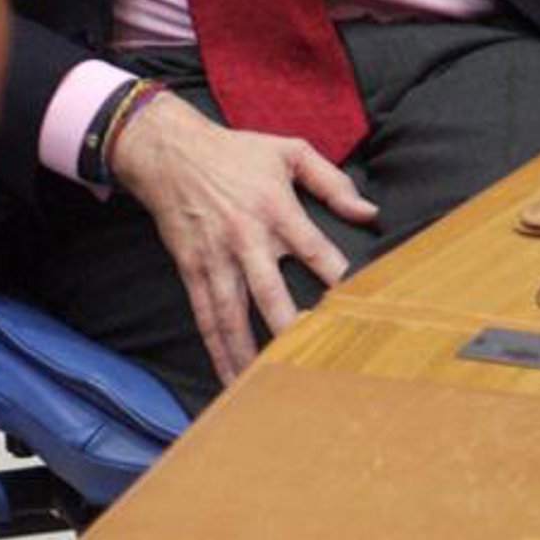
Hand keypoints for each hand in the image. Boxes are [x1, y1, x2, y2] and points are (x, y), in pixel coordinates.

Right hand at [108, 90, 378, 384]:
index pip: (313, 248)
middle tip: (312, 361)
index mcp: (275, 208)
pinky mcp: (192, 270)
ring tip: (267, 387)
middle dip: (290, 328)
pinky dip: (217, 349)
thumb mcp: (288, 152)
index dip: (336, 274)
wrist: (170, 153)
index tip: (357, 304)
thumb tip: (369, 212)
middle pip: (270, 292)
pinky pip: (205, 317)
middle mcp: (245, 238)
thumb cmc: (236, 153)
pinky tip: (229, 376)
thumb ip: (332, 182)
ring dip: (248, 353)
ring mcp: (216, 258)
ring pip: (232, 315)